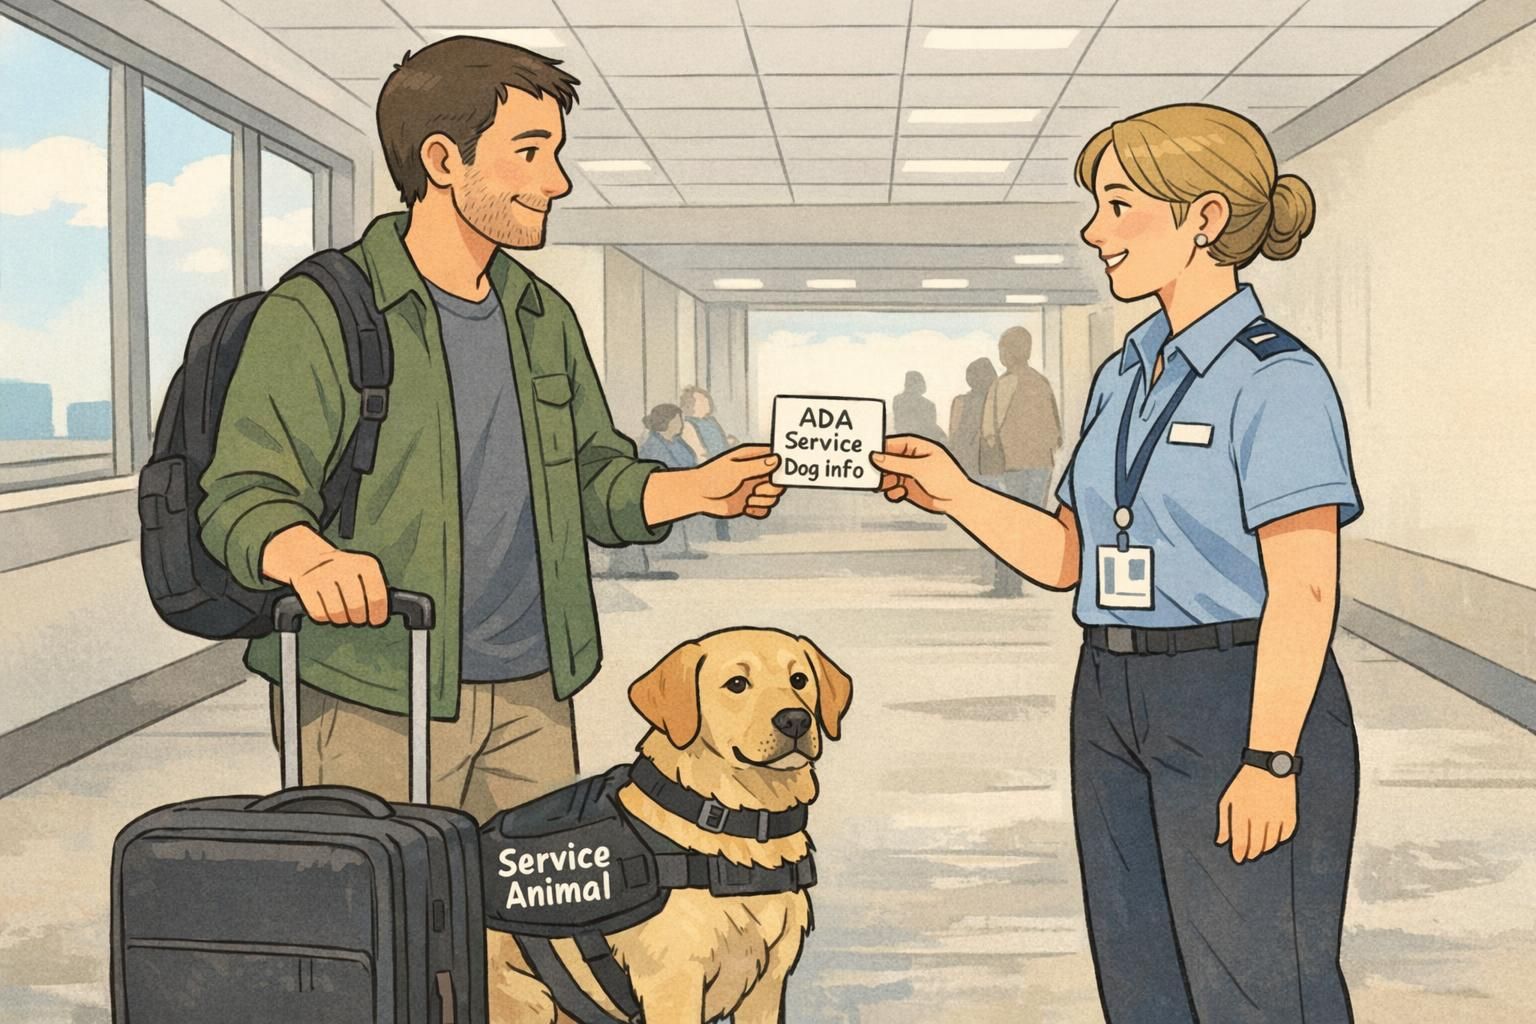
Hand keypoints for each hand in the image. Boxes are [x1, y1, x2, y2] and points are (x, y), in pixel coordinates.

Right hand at [262, 524, 389, 625]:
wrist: (310, 557)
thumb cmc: (344, 571)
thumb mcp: (364, 572)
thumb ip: (376, 591)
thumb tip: (383, 614)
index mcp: (364, 564)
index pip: (377, 596)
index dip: (378, 613)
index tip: (377, 620)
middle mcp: (344, 566)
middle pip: (356, 607)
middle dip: (359, 618)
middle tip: (358, 618)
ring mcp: (323, 575)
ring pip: (337, 613)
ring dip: (342, 619)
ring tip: (343, 613)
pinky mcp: (306, 585)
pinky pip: (319, 613)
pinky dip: (325, 616)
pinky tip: (327, 608)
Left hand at [693, 444, 784, 518]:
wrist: (698, 495)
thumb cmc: (712, 477)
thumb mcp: (735, 470)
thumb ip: (756, 466)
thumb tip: (777, 460)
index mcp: (754, 459)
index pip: (776, 460)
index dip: (781, 468)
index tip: (776, 475)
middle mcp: (757, 474)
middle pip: (778, 483)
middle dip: (770, 489)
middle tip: (756, 489)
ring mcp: (754, 489)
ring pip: (773, 498)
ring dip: (762, 501)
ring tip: (747, 499)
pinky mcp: (750, 504)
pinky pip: (765, 510)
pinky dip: (757, 511)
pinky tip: (745, 507)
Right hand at [869, 435, 970, 514]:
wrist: (958, 500)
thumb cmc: (946, 478)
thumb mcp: (920, 468)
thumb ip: (896, 463)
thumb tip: (875, 457)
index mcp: (915, 447)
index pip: (892, 444)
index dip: (880, 450)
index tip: (867, 456)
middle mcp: (910, 459)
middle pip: (887, 461)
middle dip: (880, 468)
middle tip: (871, 475)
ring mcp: (908, 473)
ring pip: (887, 476)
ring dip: (884, 482)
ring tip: (884, 487)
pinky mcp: (907, 488)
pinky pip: (892, 489)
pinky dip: (893, 492)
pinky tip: (899, 494)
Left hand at [1216, 765, 1296, 863]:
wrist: (1270, 765)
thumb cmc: (1245, 783)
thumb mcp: (1228, 798)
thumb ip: (1224, 822)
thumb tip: (1221, 842)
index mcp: (1242, 809)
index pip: (1241, 839)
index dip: (1239, 853)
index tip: (1238, 859)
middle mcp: (1260, 814)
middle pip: (1256, 844)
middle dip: (1251, 853)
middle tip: (1248, 856)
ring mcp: (1277, 815)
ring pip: (1271, 842)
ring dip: (1264, 849)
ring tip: (1258, 849)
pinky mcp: (1290, 814)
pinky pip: (1285, 836)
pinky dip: (1278, 840)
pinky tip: (1272, 839)